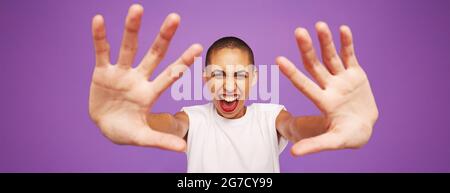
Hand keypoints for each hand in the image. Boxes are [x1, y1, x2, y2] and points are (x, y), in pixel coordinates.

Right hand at [88, 4, 201, 151]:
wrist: (104, 126)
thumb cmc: (126, 131)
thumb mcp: (143, 137)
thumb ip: (161, 141)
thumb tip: (184, 148)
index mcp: (150, 93)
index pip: (170, 75)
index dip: (183, 62)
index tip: (198, 47)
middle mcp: (138, 78)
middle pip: (154, 54)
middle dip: (164, 37)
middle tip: (175, 18)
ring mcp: (121, 73)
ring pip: (128, 48)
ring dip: (132, 29)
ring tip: (137, 8)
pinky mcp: (102, 72)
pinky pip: (101, 52)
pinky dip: (100, 37)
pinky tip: (99, 20)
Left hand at [276, 22, 378, 155]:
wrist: (364, 128)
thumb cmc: (348, 136)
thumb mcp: (333, 142)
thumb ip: (315, 145)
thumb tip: (293, 154)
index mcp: (323, 102)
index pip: (304, 85)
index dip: (292, 73)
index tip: (279, 60)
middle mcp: (329, 87)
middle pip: (315, 66)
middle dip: (307, 49)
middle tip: (298, 32)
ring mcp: (341, 79)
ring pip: (331, 57)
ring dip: (326, 41)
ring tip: (319, 25)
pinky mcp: (355, 74)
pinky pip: (350, 56)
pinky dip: (347, 43)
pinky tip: (343, 29)